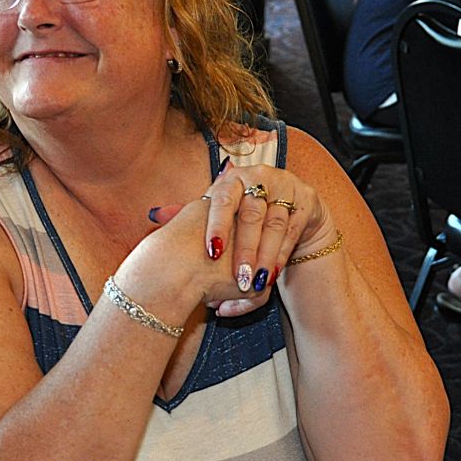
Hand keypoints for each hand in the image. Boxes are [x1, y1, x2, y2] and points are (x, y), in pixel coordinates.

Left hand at [150, 160, 335, 315]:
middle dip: (244, 249)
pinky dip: (281, 255)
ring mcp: (285, 187)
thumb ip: (188, 214)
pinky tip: (271, 275)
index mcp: (233, 177)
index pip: (223, 198)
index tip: (211, 253)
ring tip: (253, 284)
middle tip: (237, 278)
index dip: (217, 225)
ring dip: (264, 256)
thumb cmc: (241, 213)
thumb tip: (154, 216)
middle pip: (251, 214)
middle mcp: (260, 176)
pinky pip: (293, 231)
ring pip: (275, 225)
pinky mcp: (306, 202)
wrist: (286, 208)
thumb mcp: (217, 211)